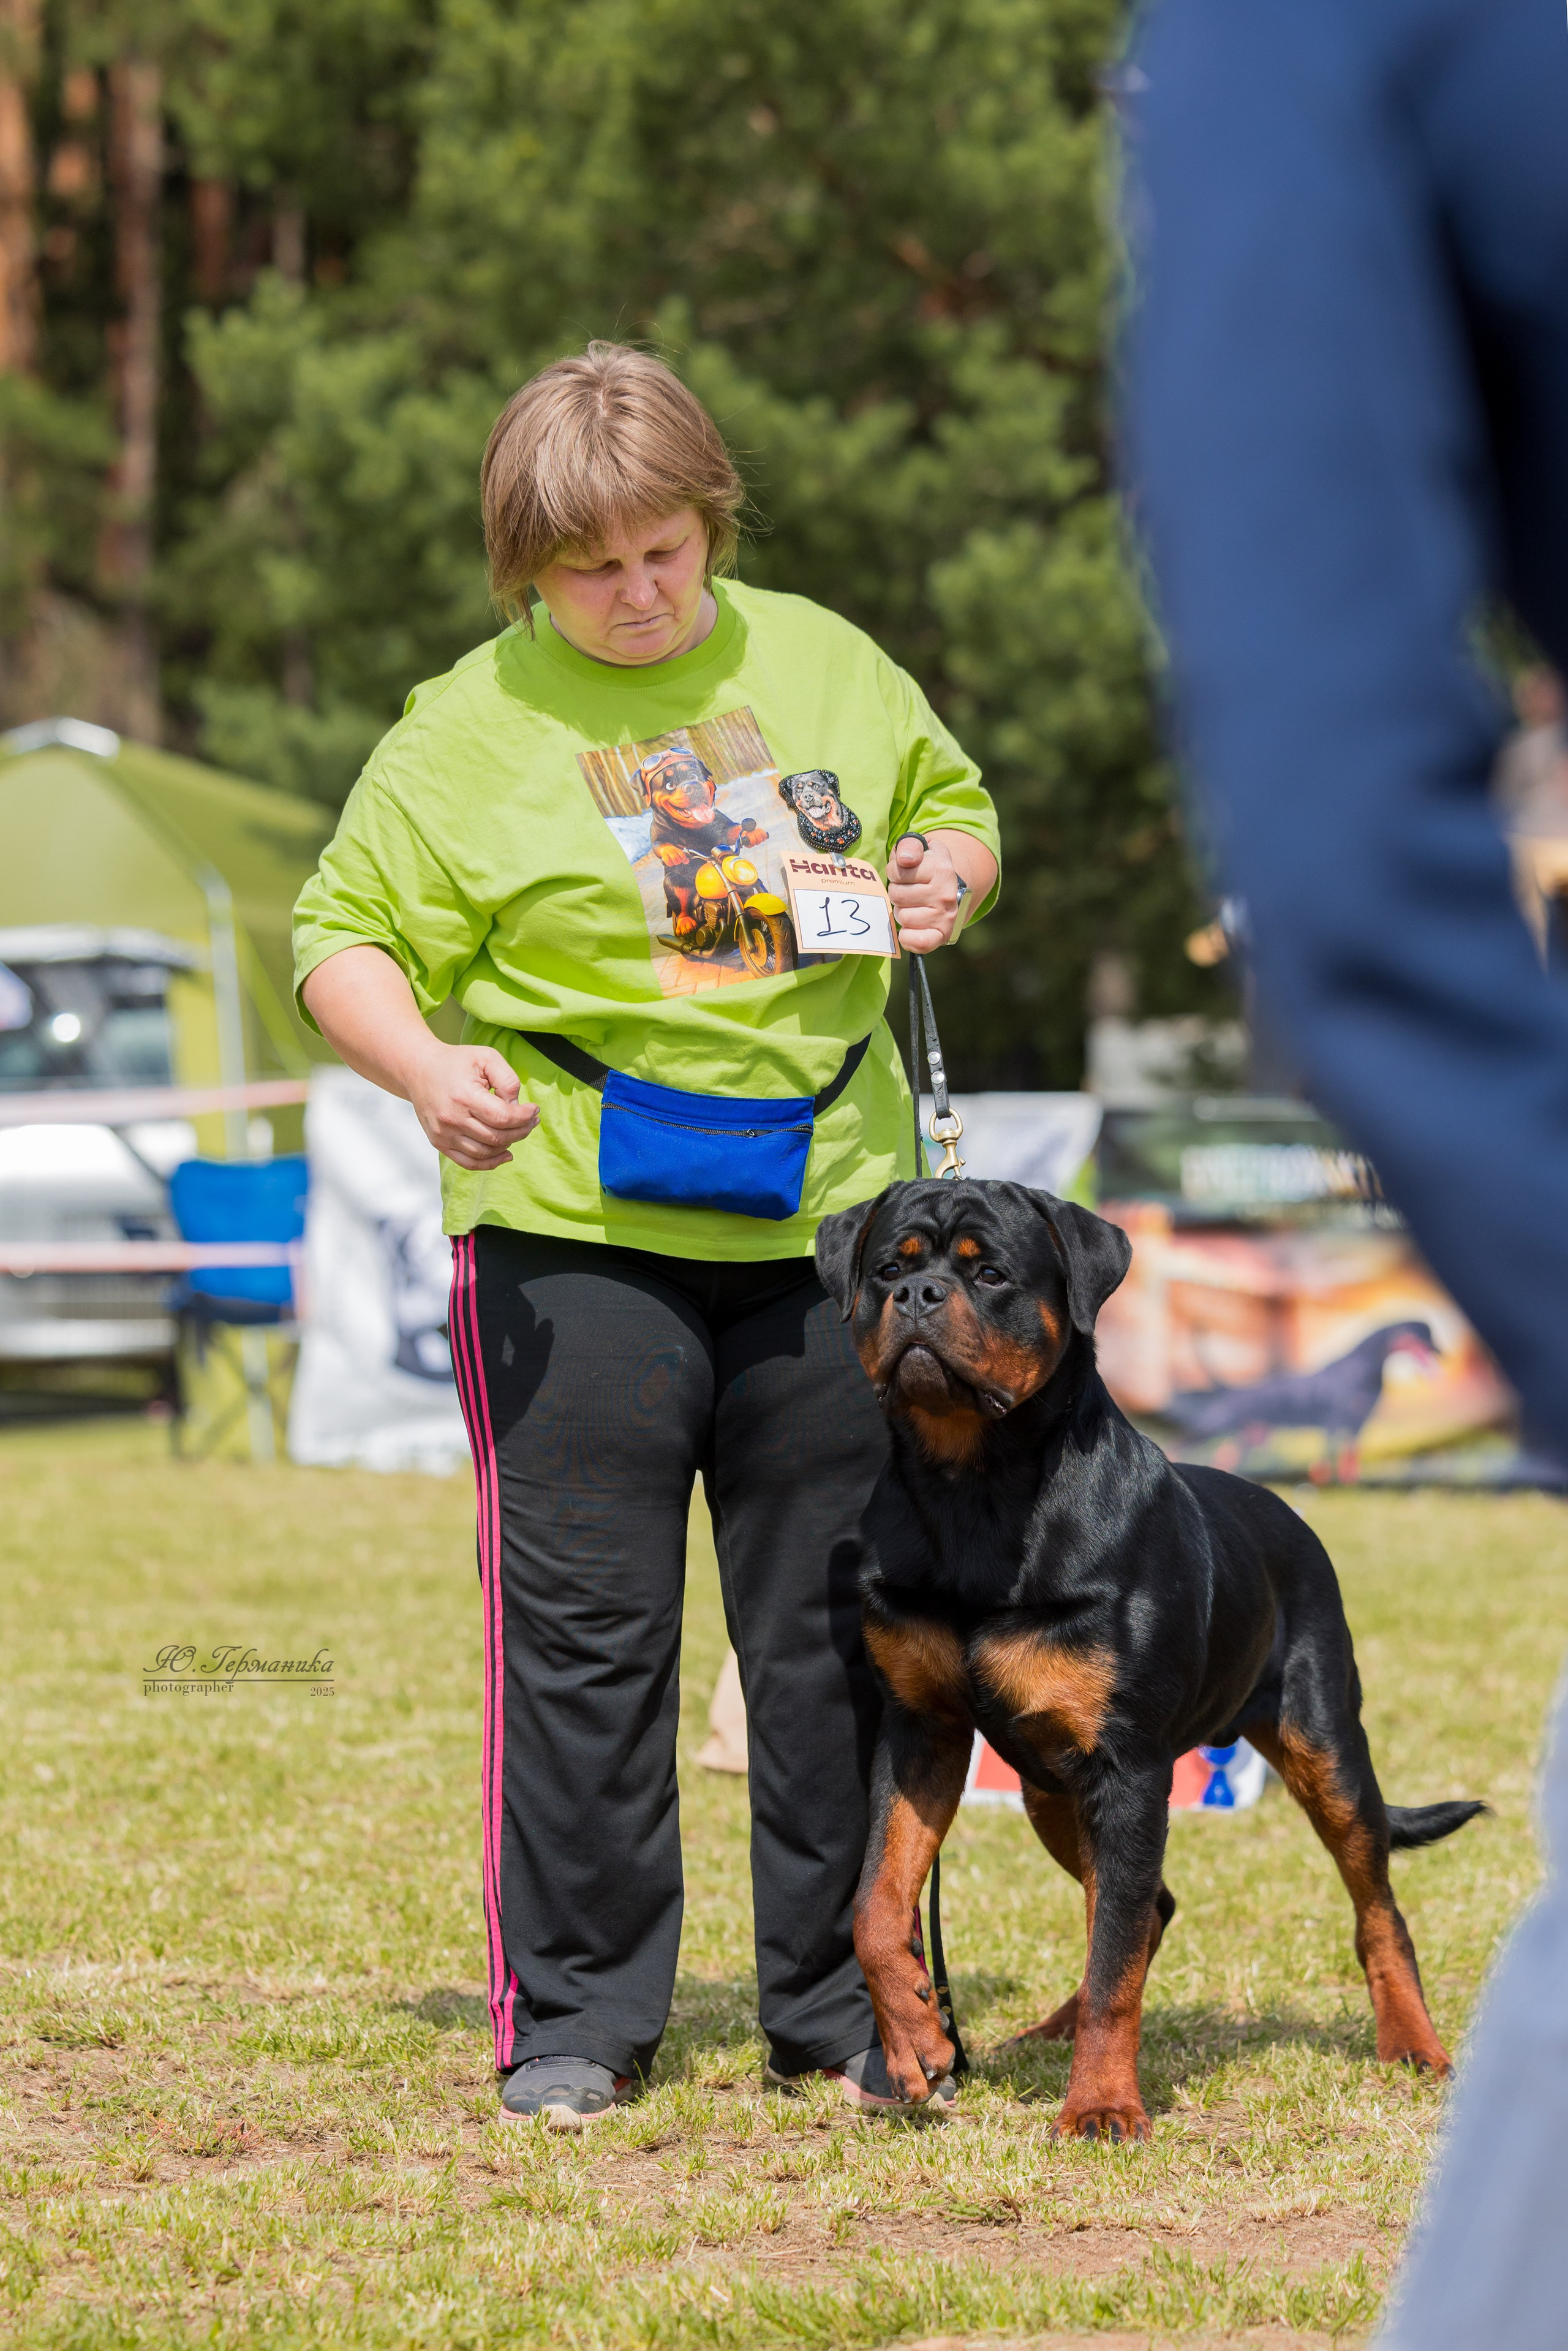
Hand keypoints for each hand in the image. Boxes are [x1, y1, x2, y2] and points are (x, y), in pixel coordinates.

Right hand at [405, 1040, 538, 1171]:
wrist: (418, 1070)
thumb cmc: (455, 1062)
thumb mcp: (486, 1058)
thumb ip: (507, 1080)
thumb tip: (517, 1106)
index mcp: (464, 1096)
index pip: (503, 1117)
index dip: (524, 1117)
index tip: (534, 1110)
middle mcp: (452, 1119)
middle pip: (497, 1137)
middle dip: (521, 1131)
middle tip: (531, 1121)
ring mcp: (444, 1134)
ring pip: (485, 1153)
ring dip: (508, 1145)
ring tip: (518, 1131)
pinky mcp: (439, 1142)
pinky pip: (469, 1162)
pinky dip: (490, 1163)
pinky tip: (506, 1154)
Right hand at [653, 842, 686, 866]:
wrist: (661, 847)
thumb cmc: (671, 851)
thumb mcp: (678, 852)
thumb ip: (683, 857)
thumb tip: (687, 861)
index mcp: (677, 849)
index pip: (683, 856)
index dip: (684, 859)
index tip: (682, 859)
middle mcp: (673, 850)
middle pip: (679, 860)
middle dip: (678, 862)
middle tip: (675, 860)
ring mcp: (668, 852)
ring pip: (674, 862)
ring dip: (674, 863)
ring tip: (672, 860)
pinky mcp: (663, 855)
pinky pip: (669, 863)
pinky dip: (669, 864)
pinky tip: (668, 861)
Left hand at [887, 834, 961, 952]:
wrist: (949, 887)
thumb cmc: (927, 867)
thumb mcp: (921, 847)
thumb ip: (909, 845)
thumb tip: (905, 860)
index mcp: (941, 869)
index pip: (898, 871)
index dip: (895, 871)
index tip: (905, 871)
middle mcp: (946, 894)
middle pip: (897, 895)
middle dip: (897, 892)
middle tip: (909, 890)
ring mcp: (946, 916)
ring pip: (903, 917)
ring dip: (902, 912)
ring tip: (913, 905)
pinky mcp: (942, 935)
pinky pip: (918, 943)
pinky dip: (908, 937)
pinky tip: (911, 927)